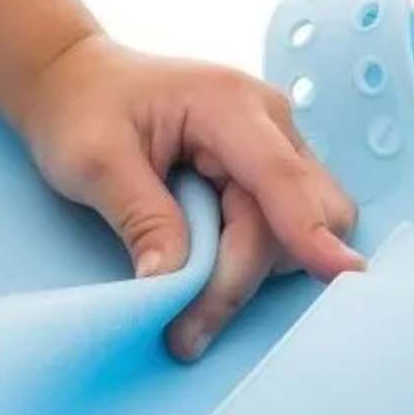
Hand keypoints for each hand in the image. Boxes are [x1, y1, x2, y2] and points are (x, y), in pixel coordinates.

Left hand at [4, 34, 362, 360]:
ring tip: (184, 312)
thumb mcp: (95, 162)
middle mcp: (267, 123)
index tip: (338, 274)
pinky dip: (246, 265)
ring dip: (246, 279)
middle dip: (248, 278)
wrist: (75, 84)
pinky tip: (200, 279)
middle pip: (297, 217)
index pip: (280, 176)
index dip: (309, 230)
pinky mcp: (263, 176)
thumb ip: (141, 219)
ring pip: (295, 232)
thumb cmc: (82, 110)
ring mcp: (272, 149)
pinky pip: (279, 231)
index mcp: (228, 105)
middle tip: (186, 331)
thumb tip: (171, 283)